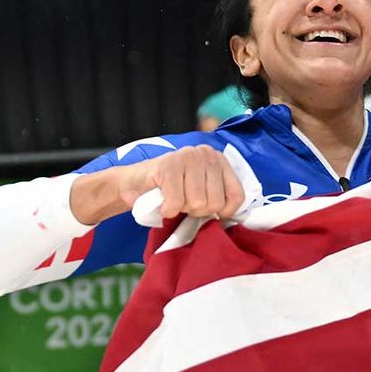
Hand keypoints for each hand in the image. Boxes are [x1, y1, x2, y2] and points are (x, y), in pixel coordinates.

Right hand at [71, 145, 246, 224]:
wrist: (133, 184)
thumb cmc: (172, 192)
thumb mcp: (202, 193)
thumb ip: (219, 199)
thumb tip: (232, 217)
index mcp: (220, 161)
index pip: (237, 196)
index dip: (224, 212)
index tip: (211, 213)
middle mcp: (207, 154)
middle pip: (215, 202)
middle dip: (198, 211)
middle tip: (184, 204)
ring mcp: (187, 157)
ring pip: (197, 203)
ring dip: (182, 209)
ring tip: (174, 200)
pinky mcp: (167, 165)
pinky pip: (176, 202)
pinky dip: (167, 210)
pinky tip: (163, 204)